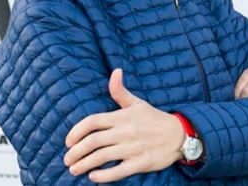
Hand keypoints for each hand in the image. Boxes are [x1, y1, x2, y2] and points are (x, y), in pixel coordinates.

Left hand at [63, 69, 184, 182]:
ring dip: (84, 164)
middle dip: (76, 152)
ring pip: (102, 157)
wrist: (180, 135)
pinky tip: (94, 177)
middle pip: (93, 142)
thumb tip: (115, 71)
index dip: (76, 131)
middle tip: (67, 159)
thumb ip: (120, 91)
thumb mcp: (138, 103)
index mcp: (123, 117)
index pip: (92, 121)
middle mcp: (126, 132)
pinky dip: (103, 176)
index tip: (68, 141)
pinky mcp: (141, 162)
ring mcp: (133, 148)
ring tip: (74, 170)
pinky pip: (118, 171)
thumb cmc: (155, 119)